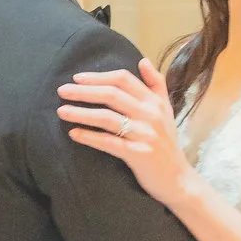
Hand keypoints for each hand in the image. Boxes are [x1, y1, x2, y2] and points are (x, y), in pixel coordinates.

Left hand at [59, 59, 194, 206]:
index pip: (124, 79)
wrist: (178, 179)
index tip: (77, 78)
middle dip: (84, 91)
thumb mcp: (166, 111)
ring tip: (62, 111)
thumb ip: (156, 85)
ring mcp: (144, 134)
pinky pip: (109, 142)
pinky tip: (74, 133)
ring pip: (107, 118)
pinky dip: (89, 137)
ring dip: (81, 113)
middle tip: (62, 91)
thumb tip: (143, 60)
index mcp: (155, 101)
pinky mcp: (138, 154)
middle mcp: (151, 114)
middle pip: (112, 95)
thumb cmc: (167, 143)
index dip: (98, 76)